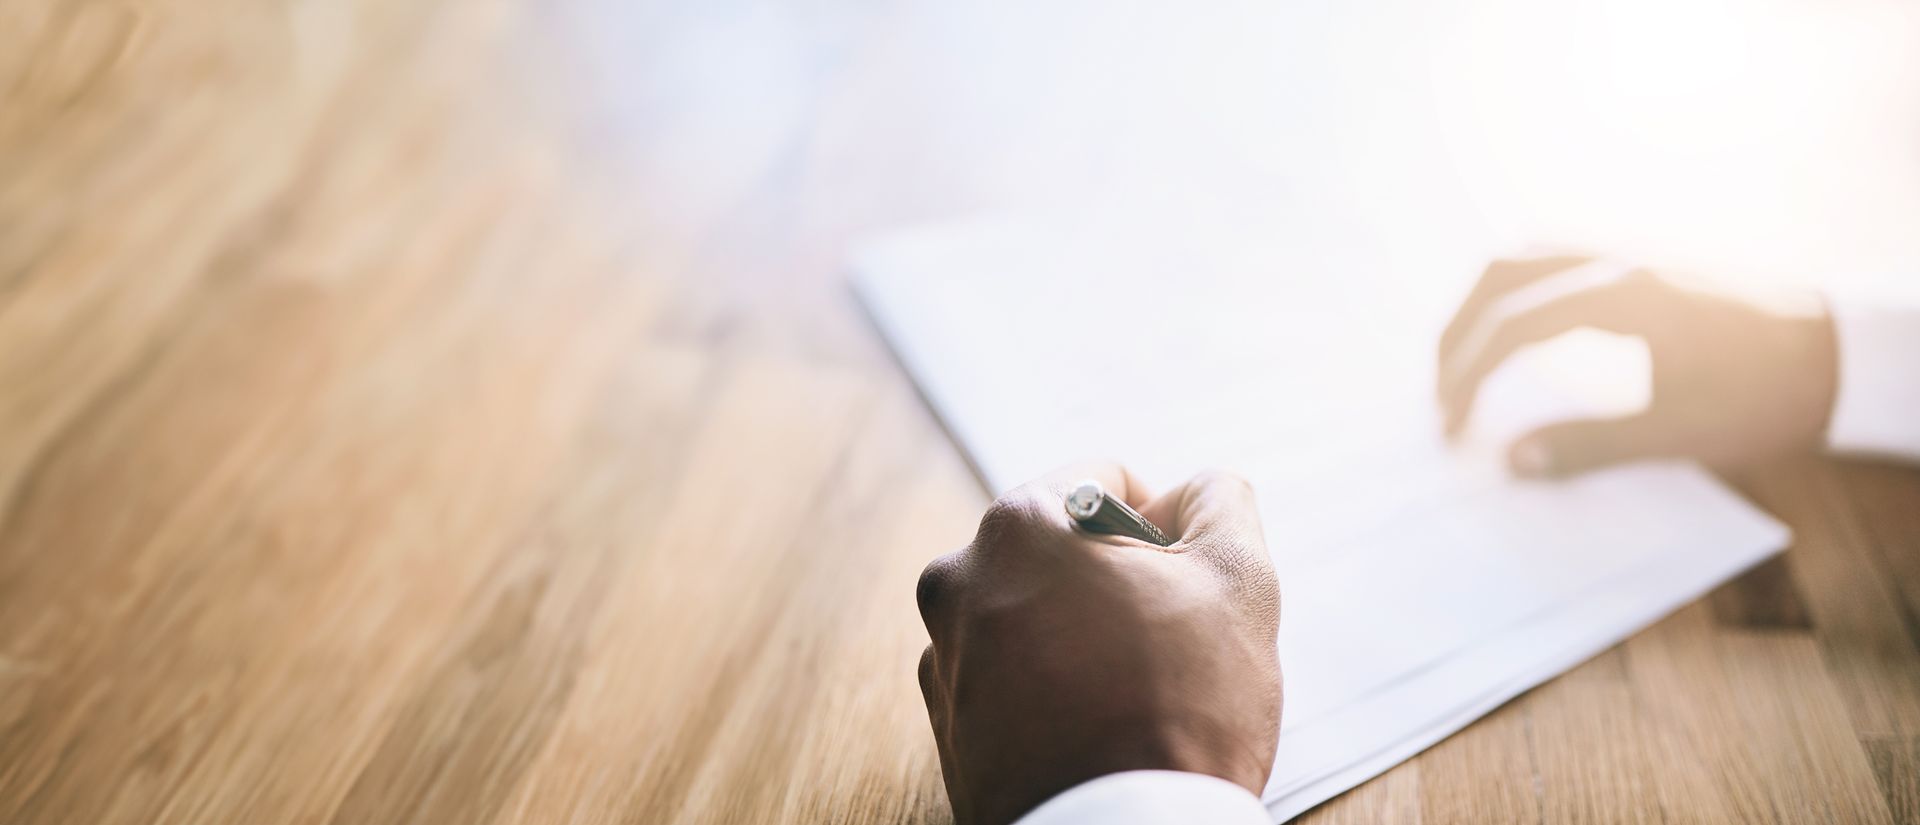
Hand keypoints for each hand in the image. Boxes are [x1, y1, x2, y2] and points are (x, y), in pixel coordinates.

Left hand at [915, 465, 1280, 824]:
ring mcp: (944, 657)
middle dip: (1117, 583)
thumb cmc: (1177, 713)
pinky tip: (1095, 727)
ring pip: (1035, 615)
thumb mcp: (1237, 581)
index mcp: (1016, 527)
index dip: (1162, 528)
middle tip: (1167, 642)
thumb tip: (1196, 492)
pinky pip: (1011, 679)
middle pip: (1061, 551)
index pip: (1103, 486)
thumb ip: (1222, 503)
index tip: (1185, 584)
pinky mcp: (948, 726)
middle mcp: (959, 581)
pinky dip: (1050, 689)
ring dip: (1082, 635)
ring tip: (1132, 693)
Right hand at [1437, 255, 1837, 477]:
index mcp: (1621, 296)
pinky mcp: (1646, 262)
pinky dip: (1521, 290)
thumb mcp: (1677, 432)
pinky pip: (1559, 256)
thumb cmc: (1767, 395)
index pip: (1514, 328)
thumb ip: (1587, 446)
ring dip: (1485, 303)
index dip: (1469, 380)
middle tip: (1439, 388)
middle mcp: (1618, 258)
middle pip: (1503, 273)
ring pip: (1529, 254)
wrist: (1846, 355)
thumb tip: (1510, 461)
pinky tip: (1523, 331)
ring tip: (1467, 356)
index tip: (1452, 430)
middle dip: (1458, 331)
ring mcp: (1633, 251)